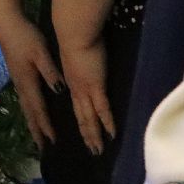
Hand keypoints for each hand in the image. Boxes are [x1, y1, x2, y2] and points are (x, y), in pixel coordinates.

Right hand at [0, 14, 60, 148]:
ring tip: (38, 136)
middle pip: (29, 113)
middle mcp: (21, 85)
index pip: (39, 109)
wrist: (5, 23)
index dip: (46, 126)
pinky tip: (32, 113)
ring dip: (32, 123)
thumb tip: (60, 92)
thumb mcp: (41, 53)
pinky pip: (25, 100)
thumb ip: (50, 72)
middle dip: (37, 131)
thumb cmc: (25, 36)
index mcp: (28, 81)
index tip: (53, 141)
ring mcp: (17, 81)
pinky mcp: (17, 75)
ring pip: (26, 108)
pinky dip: (30, 112)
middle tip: (43, 148)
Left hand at [59, 36, 114, 154]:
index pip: (77, 106)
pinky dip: (107, 122)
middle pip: (82, 117)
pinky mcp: (95, 86)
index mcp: (71, 82)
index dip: (80, 121)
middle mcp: (76, 90)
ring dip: (94, 135)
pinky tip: (112, 135)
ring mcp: (85, 89)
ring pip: (90, 118)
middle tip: (92, 151)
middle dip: (87, 135)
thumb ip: (82, 67)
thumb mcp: (76, 56)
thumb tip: (88, 73)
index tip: (83, 134)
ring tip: (98, 150)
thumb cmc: (74, 39)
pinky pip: (102, 109)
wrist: (73, 32)